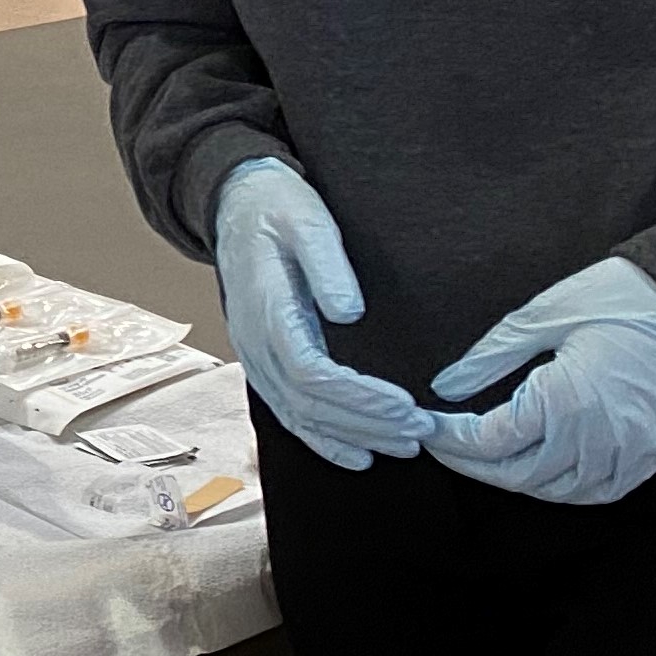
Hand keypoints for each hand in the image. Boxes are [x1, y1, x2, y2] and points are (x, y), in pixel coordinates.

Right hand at [213, 158, 431, 470]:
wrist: (235, 201)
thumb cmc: (276, 205)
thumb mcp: (305, 217)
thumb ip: (326, 262)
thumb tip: (349, 312)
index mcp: (266, 307)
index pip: (310, 372)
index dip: (358, 397)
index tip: (405, 405)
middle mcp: (254, 341)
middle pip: (308, 404)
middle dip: (366, 424)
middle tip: (420, 430)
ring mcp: (254, 354)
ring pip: (299, 415)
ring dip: (352, 436)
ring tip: (403, 444)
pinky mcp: (262, 359)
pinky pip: (288, 411)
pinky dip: (324, 440)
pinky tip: (358, 454)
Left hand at [423, 256, 655, 505]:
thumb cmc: (617, 299)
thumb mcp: (542, 316)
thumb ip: (490, 357)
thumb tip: (445, 386)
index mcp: (566, 401)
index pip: (493, 441)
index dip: (454, 440)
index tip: (428, 430)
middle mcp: (599, 439)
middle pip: (521, 475)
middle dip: (477, 466)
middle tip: (447, 447)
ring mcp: (632, 454)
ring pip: (561, 492)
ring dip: (520, 479)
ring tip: (489, 457)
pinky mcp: (655, 456)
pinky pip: (602, 490)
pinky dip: (566, 487)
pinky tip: (546, 468)